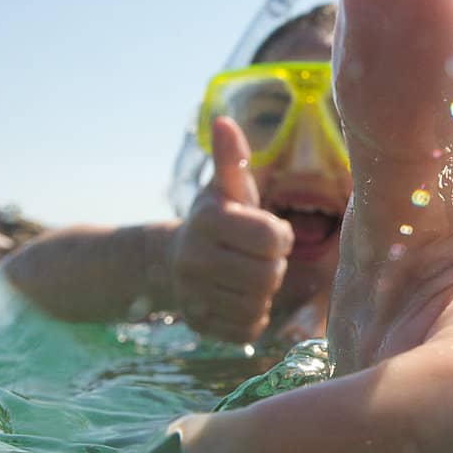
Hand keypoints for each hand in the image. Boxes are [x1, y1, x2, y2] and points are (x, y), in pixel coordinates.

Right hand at [167, 117, 291, 343]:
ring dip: (264, 294)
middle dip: (274, 268)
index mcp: (208, 220)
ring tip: (250, 278)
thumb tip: (224, 121)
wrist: (172, 260)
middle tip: (262, 259)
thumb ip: (231, 160)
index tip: (269, 233)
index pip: (273, 238)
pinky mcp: (198, 324)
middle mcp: (193, 259)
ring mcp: (192, 295)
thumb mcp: (226, 189)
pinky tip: (241, 299)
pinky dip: (253, 318)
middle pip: (269, 277)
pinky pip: (247, 331)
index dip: (280, 237)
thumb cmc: (217, 220)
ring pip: (258, 306)